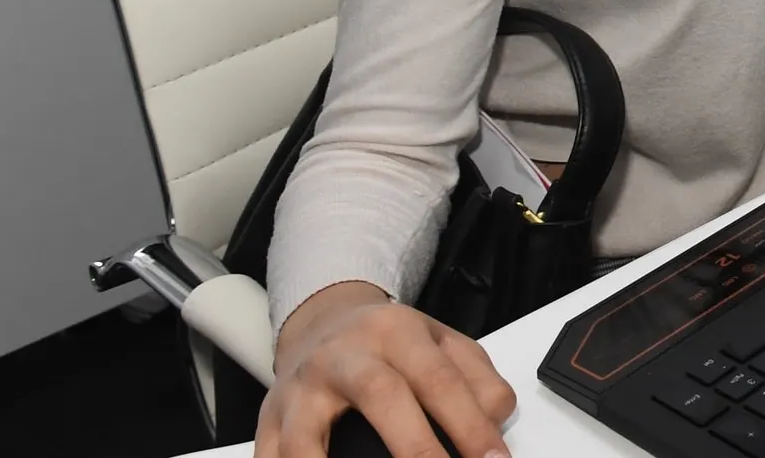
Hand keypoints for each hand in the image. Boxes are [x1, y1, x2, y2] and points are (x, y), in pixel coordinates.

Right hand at [258, 281, 514, 457]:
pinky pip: (270, 456)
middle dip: (417, 448)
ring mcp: (301, 390)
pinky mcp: (269, 419)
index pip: (440, 379)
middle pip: (382, 396)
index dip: (471, 425)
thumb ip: (477, 378)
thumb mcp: (442, 342)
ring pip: (306, 435)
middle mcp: (345, 355)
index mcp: (396, 332)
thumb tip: (496, 422)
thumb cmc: (388, 342)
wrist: (324, 321)